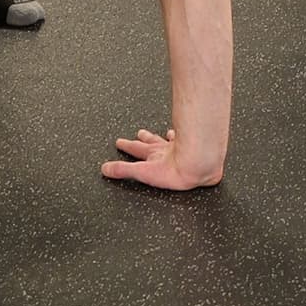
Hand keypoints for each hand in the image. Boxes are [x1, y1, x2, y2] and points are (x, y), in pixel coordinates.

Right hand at [102, 127, 221, 192]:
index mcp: (153, 155)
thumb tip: (105, 169)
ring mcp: (182, 150)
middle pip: (153, 143)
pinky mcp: (195, 154)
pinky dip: (191, 142)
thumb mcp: (143, 172)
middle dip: (144, 139)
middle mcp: (166, 151)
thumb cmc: (175, 170)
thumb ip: (124, 170)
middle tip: (140, 133)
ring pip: (171, 142)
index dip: (127, 146)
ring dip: (166, 138)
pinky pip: (192, 145)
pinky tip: (195, 141)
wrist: (200, 163)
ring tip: (167, 134)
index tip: (119, 142)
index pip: (136, 149)